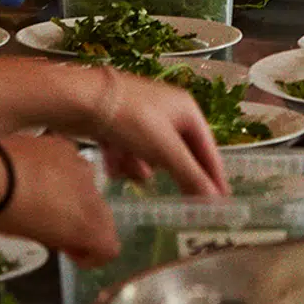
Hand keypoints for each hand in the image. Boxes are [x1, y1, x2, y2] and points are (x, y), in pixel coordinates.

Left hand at [0, 132, 119, 262]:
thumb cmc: (9, 216)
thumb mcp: (38, 238)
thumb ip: (61, 238)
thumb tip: (65, 236)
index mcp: (88, 225)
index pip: (110, 248)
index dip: (92, 255)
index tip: (71, 252)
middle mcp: (93, 194)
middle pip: (103, 216)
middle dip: (85, 224)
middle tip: (56, 228)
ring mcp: (81, 166)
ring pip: (88, 186)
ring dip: (73, 196)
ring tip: (42, 196)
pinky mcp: (66, 146)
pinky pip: (71, 163)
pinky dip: (60, 171)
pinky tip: (35, 172)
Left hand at [81, 67, 227, 196]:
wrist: (81, 100)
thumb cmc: (131, 119)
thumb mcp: (164, 149)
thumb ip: (190, 175)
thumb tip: (216, 202)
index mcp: (186, 110)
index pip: (208, 149)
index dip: (214, 176)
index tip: (221, 201)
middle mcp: (167, 111)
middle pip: (177, 153)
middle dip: (170, 172)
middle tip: (178, 202)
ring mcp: (141, 117)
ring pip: (149, 155)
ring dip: (139, 167)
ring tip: (128, 170)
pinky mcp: (118, 124)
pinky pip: (128, 151)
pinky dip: (121, 160)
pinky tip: (111, 165)